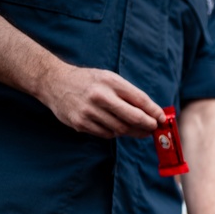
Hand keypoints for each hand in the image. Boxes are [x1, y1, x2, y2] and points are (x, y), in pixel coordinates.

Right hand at [40, 65, 165, 137]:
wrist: (53, 82)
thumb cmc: (88, 81)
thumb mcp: (109, 79)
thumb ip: (129, 94)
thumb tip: (153, 113)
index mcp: (110, 82)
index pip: (139, 99)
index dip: (154, 112)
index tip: (162, 119)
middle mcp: (100, 96)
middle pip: (133, 118)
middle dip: (147, 125)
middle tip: (153, 128)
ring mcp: (89, 112)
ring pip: (120, 129)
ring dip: (132, 131)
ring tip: (138, 129)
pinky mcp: (80, 124)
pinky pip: (106, 134)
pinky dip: (115, 133)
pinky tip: (116, 127)